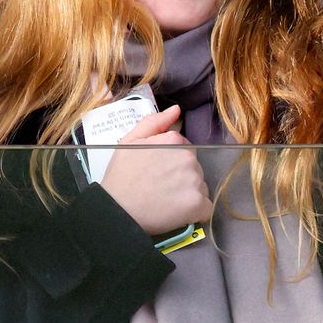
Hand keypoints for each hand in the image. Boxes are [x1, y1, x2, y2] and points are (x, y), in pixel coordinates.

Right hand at [98, 105, 213, 233]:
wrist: (117, 210)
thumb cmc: (121, 177)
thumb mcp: (130, 141)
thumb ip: (154, 122)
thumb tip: (176, 110)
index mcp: (175, 141)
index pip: (185, 150)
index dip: (171, 161)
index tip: (157, 171)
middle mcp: (189, 159)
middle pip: (194, 168)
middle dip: (181, 176)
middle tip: (159, 186)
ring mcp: (195, 182)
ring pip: (200, 186)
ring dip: (188, 193)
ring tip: (165, 200)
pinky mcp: (198, 204)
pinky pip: (205, 207)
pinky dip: (195, 211)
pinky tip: (177, 212)